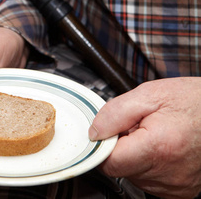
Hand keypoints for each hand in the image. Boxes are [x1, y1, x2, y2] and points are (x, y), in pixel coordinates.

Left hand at [89, 77, 200, 198]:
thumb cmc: (193, 102)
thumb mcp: (149, 95)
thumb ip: (115, 113)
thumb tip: (94, 132)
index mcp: (158, 148)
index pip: (108, 161)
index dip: (103, 144)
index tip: (110, 131)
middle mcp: (168, 173)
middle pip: (120, 168)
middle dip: (122, 146)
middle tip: (138, 127)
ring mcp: (176, 185)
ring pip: (133, 175)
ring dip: (135, 155)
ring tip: (153, 135)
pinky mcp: (181, 190)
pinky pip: (149, 180)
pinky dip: (149, 164)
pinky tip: (161, 147)